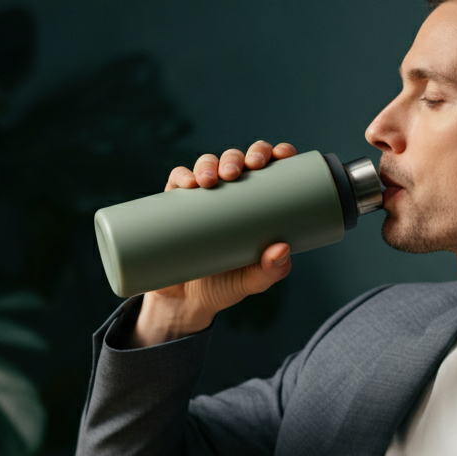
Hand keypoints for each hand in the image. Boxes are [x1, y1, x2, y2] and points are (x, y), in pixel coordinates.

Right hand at [129, 141, 297, 347]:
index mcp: (254, 204)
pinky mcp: (175, 207)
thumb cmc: (225, 286)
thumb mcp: (252, 282)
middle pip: (236, 160)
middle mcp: (228, 195)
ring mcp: (201, 199)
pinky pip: (177, 181)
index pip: (268, 169)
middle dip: (238, 157)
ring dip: (210, 163)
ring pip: (207, 165)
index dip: (275, 153)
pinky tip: (188, 183)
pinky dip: (182, 176)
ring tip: (211, 181)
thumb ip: (271, 271)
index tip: (281, 155)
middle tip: (239, 171)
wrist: (185, 302)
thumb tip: (282, 248)